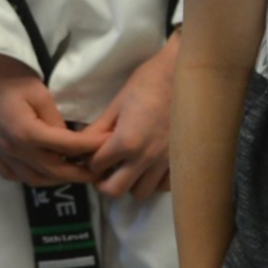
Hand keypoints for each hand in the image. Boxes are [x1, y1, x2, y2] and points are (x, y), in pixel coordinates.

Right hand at [0, 47, 102, 185]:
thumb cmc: (4, 72)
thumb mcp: (37, 90)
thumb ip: (55, 118)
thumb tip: (69, 137)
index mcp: (26, 133)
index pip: (67, 148)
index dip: (91, 148)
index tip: (109, 145)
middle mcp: (12, 151)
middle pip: (53, 172)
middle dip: (78, 174)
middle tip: (98, 170)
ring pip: (34, 179)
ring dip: (56, 179)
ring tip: (74, 170)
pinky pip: (14, 175)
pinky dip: (33, 177)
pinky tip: (43, 169)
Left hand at [82, 39, 176, 198]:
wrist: (184, 74)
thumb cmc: (149, 82)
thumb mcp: (118, 103)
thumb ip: (99, 128)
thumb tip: (83, 144)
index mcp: (126, 142)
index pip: (96, 167)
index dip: (90, 161)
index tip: (92, 154)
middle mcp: (145, 158)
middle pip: (115, 190)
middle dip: (104, 181)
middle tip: (105, 169)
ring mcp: (165, 162)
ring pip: (140, 192)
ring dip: (130, 183)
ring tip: (129, 166)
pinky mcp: (181, 161)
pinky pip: (163, 186)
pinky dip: (153, 181)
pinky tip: (150, 165)